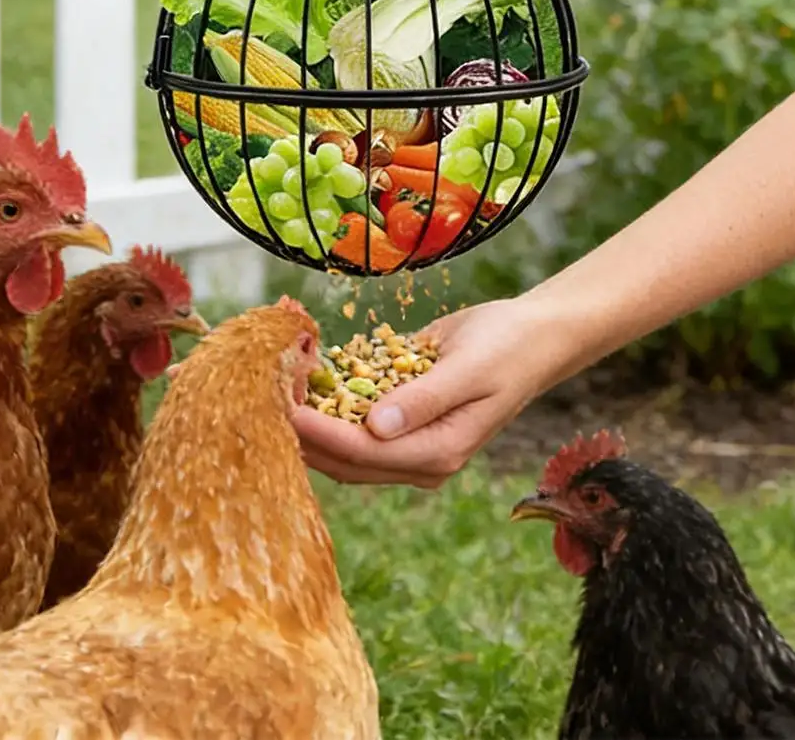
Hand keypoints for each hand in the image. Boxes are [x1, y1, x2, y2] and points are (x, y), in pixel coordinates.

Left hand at [293, 298, 561, 487]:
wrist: (534, 336)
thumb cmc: (508, 348)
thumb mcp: (472, 368)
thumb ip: (426, 399)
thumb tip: (376, 427)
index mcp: (439, 453)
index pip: (363, 453)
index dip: (319, 432)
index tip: (281, 407)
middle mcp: (419, 458)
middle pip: (344, 459)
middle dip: (301, 432)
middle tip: (260, 395)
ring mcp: (409, 442)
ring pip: (343, 445)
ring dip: (307, 419)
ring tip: (269, 386)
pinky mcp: (401, 420)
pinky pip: (354, 419)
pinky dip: (326, 400)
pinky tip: (300, 374)